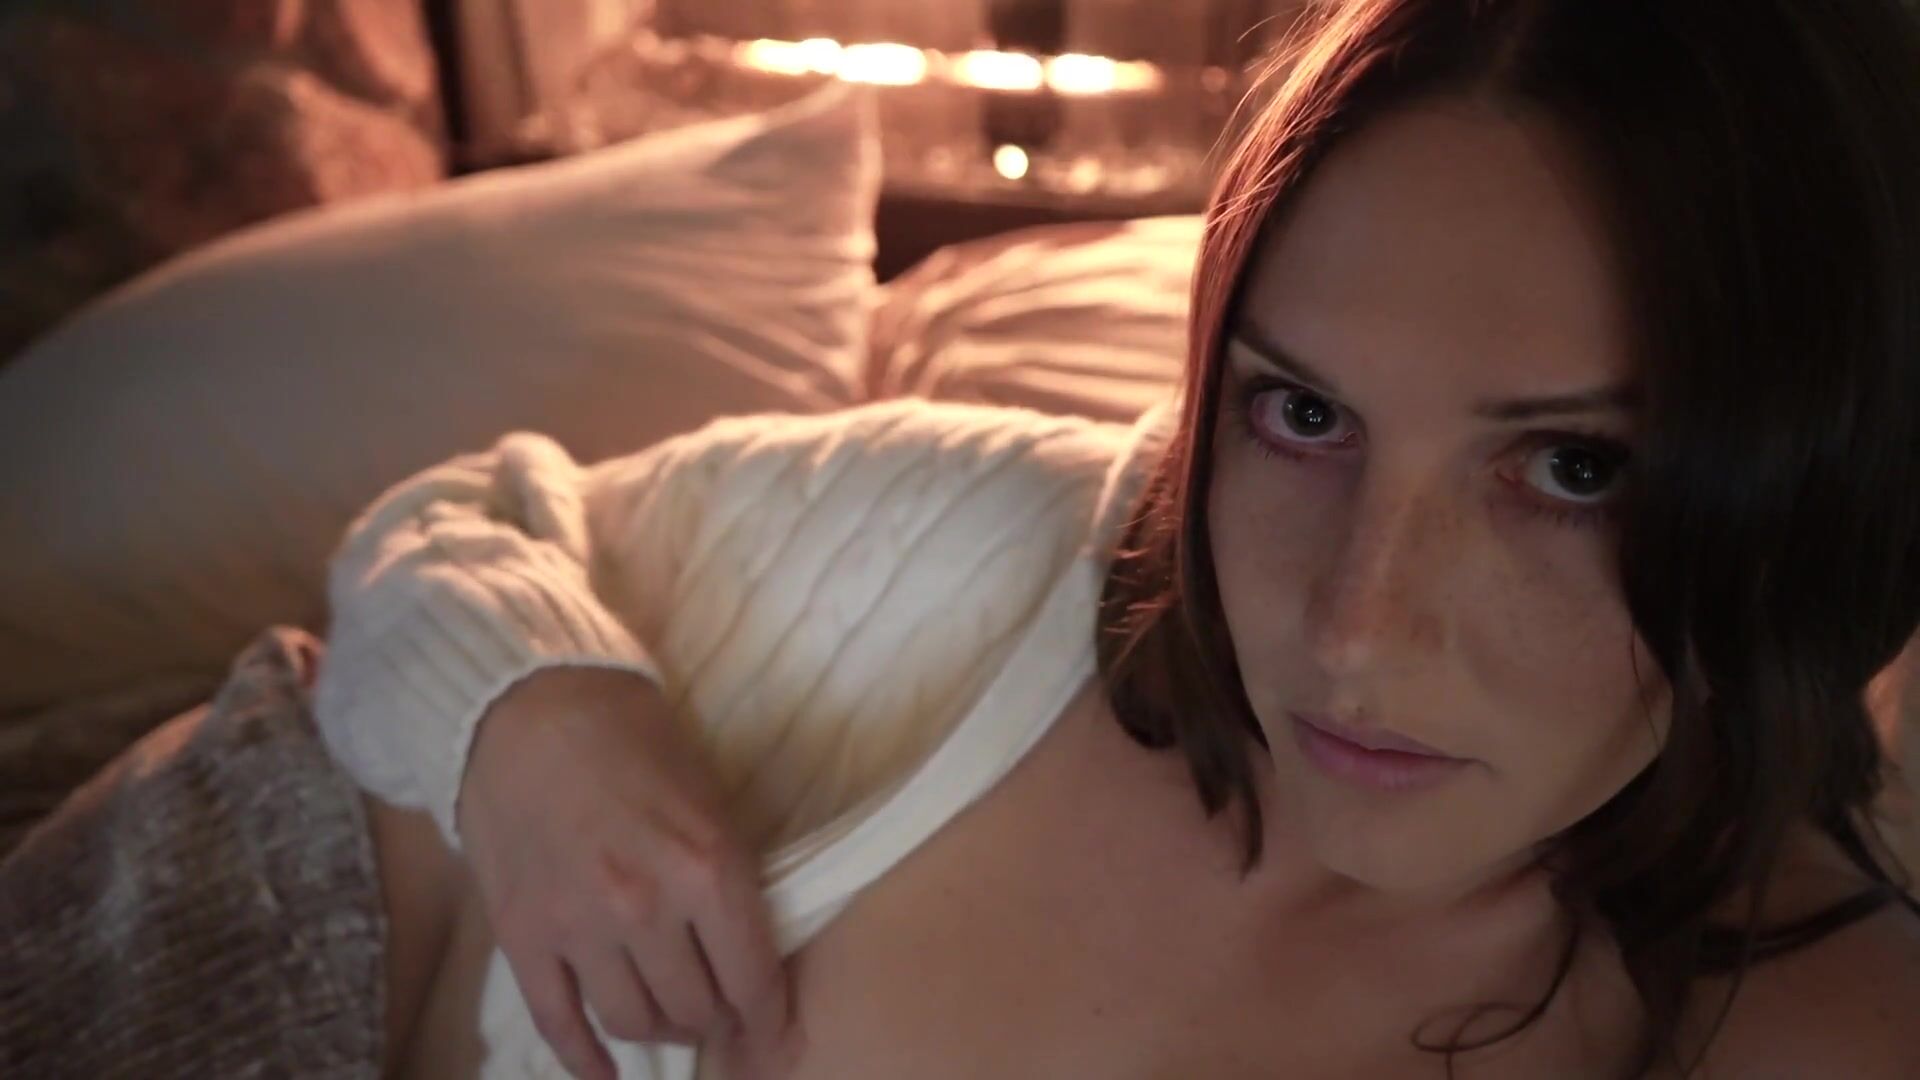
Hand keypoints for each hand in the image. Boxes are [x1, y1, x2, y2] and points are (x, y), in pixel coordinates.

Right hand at [457, 666, 799, 1078]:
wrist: (528, 707)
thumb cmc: (633, 740)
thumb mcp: (710, 798)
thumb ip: (730, 879)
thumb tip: (751, 955)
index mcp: (708, 868)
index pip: (754, 978)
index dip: (770, 1019)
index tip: (776, 1040)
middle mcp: (647, 908)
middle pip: (697, 1009)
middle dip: (715, 1020)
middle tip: (718, 1012)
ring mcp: (580, 927)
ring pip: (634, 1022)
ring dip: (660, 1031)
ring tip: (668, 1019)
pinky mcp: (524, 936)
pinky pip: (560, 1021)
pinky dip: (586, 1060)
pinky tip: (606, 1075)